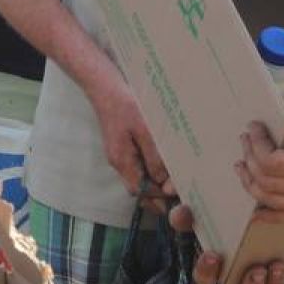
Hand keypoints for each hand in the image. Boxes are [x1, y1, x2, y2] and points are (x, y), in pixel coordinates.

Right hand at [87, 71, 170, 207]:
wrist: (104, 86)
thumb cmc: (124, 104)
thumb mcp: (144, 129)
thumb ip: (153, 156)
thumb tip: (162, 181)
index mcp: (121, 160)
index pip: (139, 190)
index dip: (157, 196)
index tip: (176, 193)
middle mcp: (118, 161)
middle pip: (138, 188)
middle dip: (157, 195)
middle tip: (178, 194)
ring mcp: (119, 154)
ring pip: (138, 177)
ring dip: (155, 183)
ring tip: (175, 181)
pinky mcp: (122, 146)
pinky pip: (137, 165)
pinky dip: (150, 170)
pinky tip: (163, 164)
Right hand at [172, 203, 283, 283]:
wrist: (266, 211)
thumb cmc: (226, 216)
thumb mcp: (205, 213)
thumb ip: (189, 213)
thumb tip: (183, 212)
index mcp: (219, 268)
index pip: (205, 279)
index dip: (207, 271)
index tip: (213, 255)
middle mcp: (243, 280)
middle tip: (256, 271)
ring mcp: (268, 283)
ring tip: (278, 266)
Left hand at [236, 88, 283, 219]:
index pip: (273, 162)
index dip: (257, 145)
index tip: (254, 127)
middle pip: (267, 182)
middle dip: (250, 159)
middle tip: (246, 138)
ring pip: (272, 202)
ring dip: (252, 184)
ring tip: (242, 165)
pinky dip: (269, 216)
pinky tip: (257, 213)